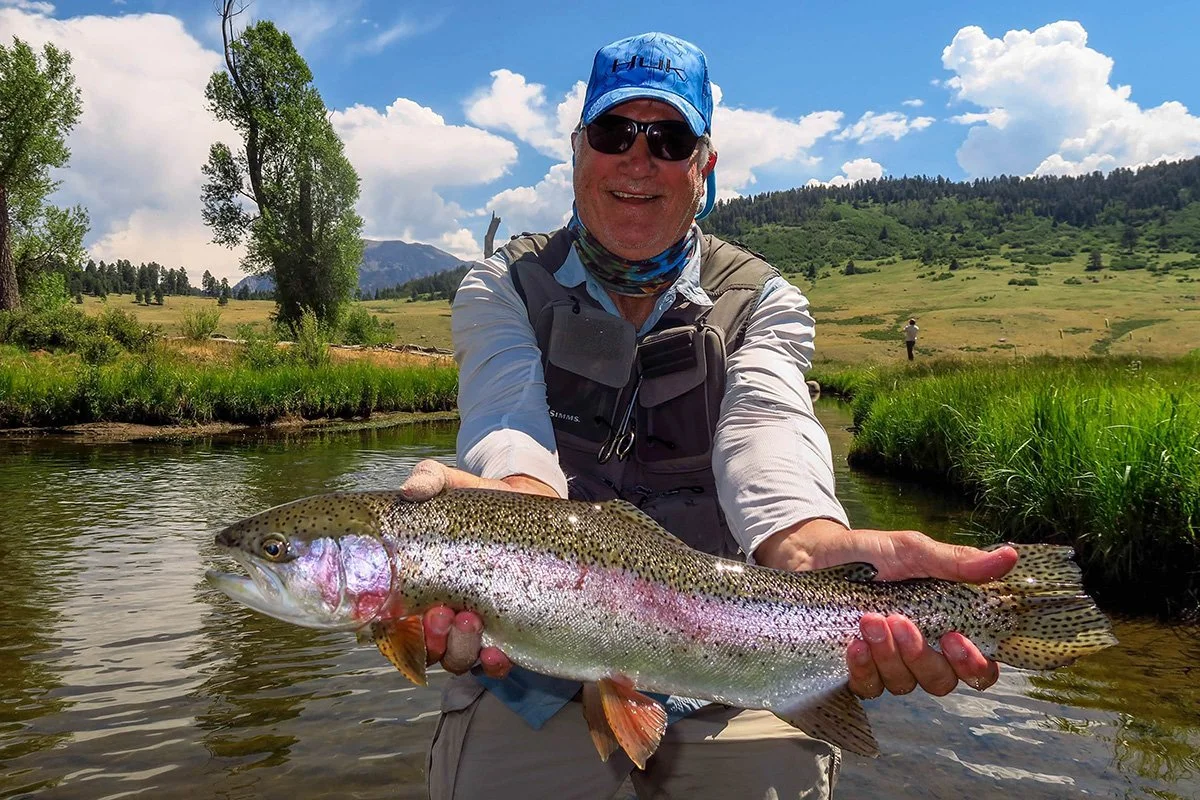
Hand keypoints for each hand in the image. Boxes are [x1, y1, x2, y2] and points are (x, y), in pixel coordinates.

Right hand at [401, 460, 553, 676]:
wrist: (527, 505)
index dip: (390, 630)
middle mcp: (440, 616)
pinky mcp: (507, 633)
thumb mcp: (450, 484)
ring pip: (456, 660)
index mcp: (416, 589)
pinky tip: (498, 653)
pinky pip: (494, 665)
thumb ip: (429, 480)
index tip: (403, 613)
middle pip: (425, 650)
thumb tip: (411, 490)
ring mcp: (473, 629)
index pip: (391, 624)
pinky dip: (492, 665)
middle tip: (442, 613)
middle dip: (431, 640)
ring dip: (459, 649)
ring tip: (471, 619)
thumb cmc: (477, 500)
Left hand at [756, 519, 1018, 699]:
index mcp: (947, 626)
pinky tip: (854, 644)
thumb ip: (958, 563)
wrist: (814, 555)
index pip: (978, 666)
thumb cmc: (870, 554)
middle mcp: (923, 653)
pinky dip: (863, 667)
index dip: (975, 664)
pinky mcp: (857, 671)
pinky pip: (868, 687)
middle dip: (922, 656)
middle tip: (900, 622)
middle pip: (941, 681)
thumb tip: (1010, 557)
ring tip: (869, 619)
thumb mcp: (913, 551)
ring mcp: (889, 665)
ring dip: (889, 655)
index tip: (956, 640)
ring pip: (904, 684)